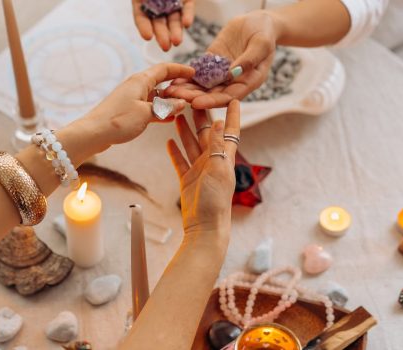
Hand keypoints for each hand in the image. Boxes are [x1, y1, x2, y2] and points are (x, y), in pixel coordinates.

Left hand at [85, 63, 194, 148]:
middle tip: (193, 92)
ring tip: (185, 106)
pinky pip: (150, 107)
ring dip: (170, 101)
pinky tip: (170, 118)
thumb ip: (165, 108)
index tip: (194, 72)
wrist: (93, 134)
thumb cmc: (118, 121)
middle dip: (178, 86)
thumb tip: (181, 103)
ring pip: (157, 96)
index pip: (164, 69)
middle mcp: (137, 86)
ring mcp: (133, 98)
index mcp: (141, 81)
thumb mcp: (146, 113)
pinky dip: (161, 111)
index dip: (180, 69)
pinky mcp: (130, 110)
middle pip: (162, 82)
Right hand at [132, 0, 195, 50]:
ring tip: (177, 42)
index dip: (144, 27)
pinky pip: (188, 8)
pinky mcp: (187, 1)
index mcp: (143, 4)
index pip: (142, 18)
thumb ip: (140, 0)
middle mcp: (158, 7)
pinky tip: (187, 24)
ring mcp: (173, 4)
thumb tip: (139, 3)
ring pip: (174, 20)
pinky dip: (188, 16)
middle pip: (159, 23)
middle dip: (162, 35)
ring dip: (176, 31)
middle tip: (166, 47)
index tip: (148, 37)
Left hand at [165, 11, 279, 108]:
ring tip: (170, 90)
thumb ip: (249, 59)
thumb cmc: (265, 33)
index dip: (212, 101)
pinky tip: (173, 79)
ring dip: (187, 90)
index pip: (229, 97)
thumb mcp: (261, 44)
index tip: (197, 103)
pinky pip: (198, 73)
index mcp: (248, 83)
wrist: (258, 22)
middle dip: (194, 97)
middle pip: (212, 95)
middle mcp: (233, 83)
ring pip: (203, 87)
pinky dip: (187, 78)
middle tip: (176, 98)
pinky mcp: (213, 64)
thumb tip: (233, 73)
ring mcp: (222, 74)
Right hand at [167, 100, 239, 235]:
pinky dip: (175, 152)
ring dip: (185, 131)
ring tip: (178, 115)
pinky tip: (169, 141)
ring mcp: (199, 169)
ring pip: (191, 145)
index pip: (230, 132)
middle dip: (201, 117)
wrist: (204, 225)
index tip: (233, 99)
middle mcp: (212, 161)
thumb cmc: (215, 200)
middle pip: (206, 134)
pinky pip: (180, 161)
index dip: (232, 116)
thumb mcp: (218, 169)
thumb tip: (219, 122)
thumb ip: (218, 146)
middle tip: (193, 100)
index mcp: (225, 157)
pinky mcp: (187, 179)